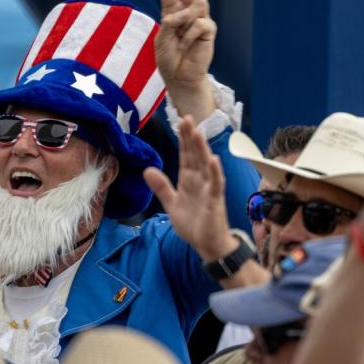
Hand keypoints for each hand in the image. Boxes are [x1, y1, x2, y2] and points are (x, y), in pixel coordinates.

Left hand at [144, 116, 235, 261]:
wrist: (207, 245)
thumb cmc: (194, 224)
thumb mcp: (172, 204)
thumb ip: (161, 187)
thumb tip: (147, 170)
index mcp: (189, 181)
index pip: (185, 156)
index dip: (183, 140)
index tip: (180, 122)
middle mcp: (200, 181)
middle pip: (195, 155)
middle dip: (191, 138)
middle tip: (187, 118)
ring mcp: (209, 189)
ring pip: (205, 165)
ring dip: (202, 149)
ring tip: (197, 132)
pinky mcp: (215, 201)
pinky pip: (216, 184)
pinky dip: (214, 172)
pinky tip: (213, 159)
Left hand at [156, 0, 217, 122]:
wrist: (180, 78)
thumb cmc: (169, 60)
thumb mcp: (162, 39)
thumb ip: (170, 23)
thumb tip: (183, 13)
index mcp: (172, 14)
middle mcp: (187, 14)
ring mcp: (199, 21)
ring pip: (197, 3)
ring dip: (184, 18)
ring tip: (180, 37)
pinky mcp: (208, 30)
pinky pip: (200, 23)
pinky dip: (190, 34)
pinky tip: (187, 45)